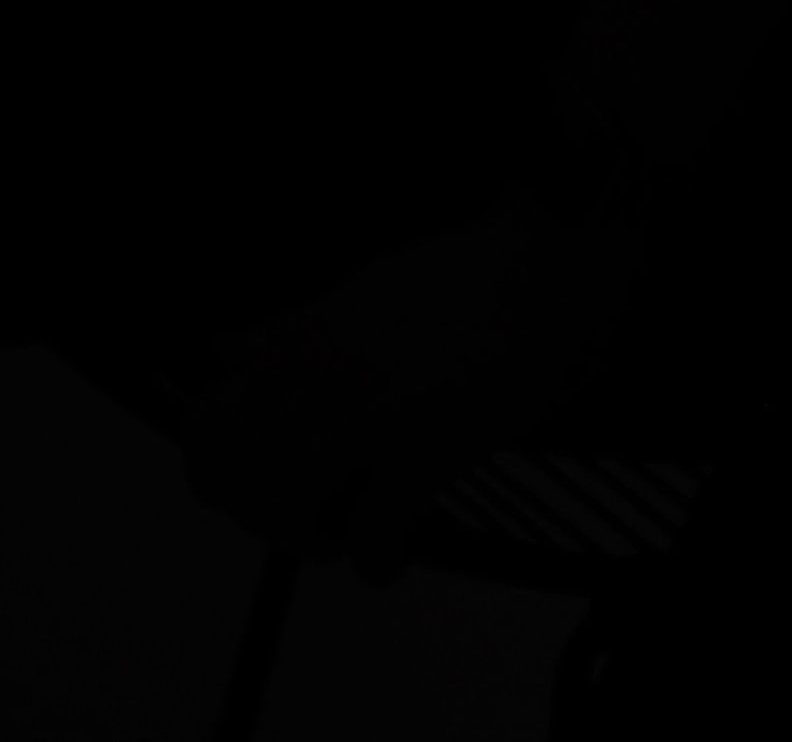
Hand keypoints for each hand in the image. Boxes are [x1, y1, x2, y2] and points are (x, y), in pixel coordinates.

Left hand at [181, 198, 640, 577]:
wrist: (536, 279)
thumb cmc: (455, 278)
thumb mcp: (353, 290)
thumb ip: (287, 328)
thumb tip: (226, 348)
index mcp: (298, 342)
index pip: (207, 423)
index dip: (213, 463)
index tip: (241, 477)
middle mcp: (318, 384)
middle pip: (239, 485)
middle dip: (263, 512)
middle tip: (300, 511)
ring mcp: (367, 424)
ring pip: (292, 518)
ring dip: (313, 540)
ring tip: (341, 535)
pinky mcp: (421, 460)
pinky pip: (369, 542)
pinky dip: (375, 563)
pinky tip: (390, 557)